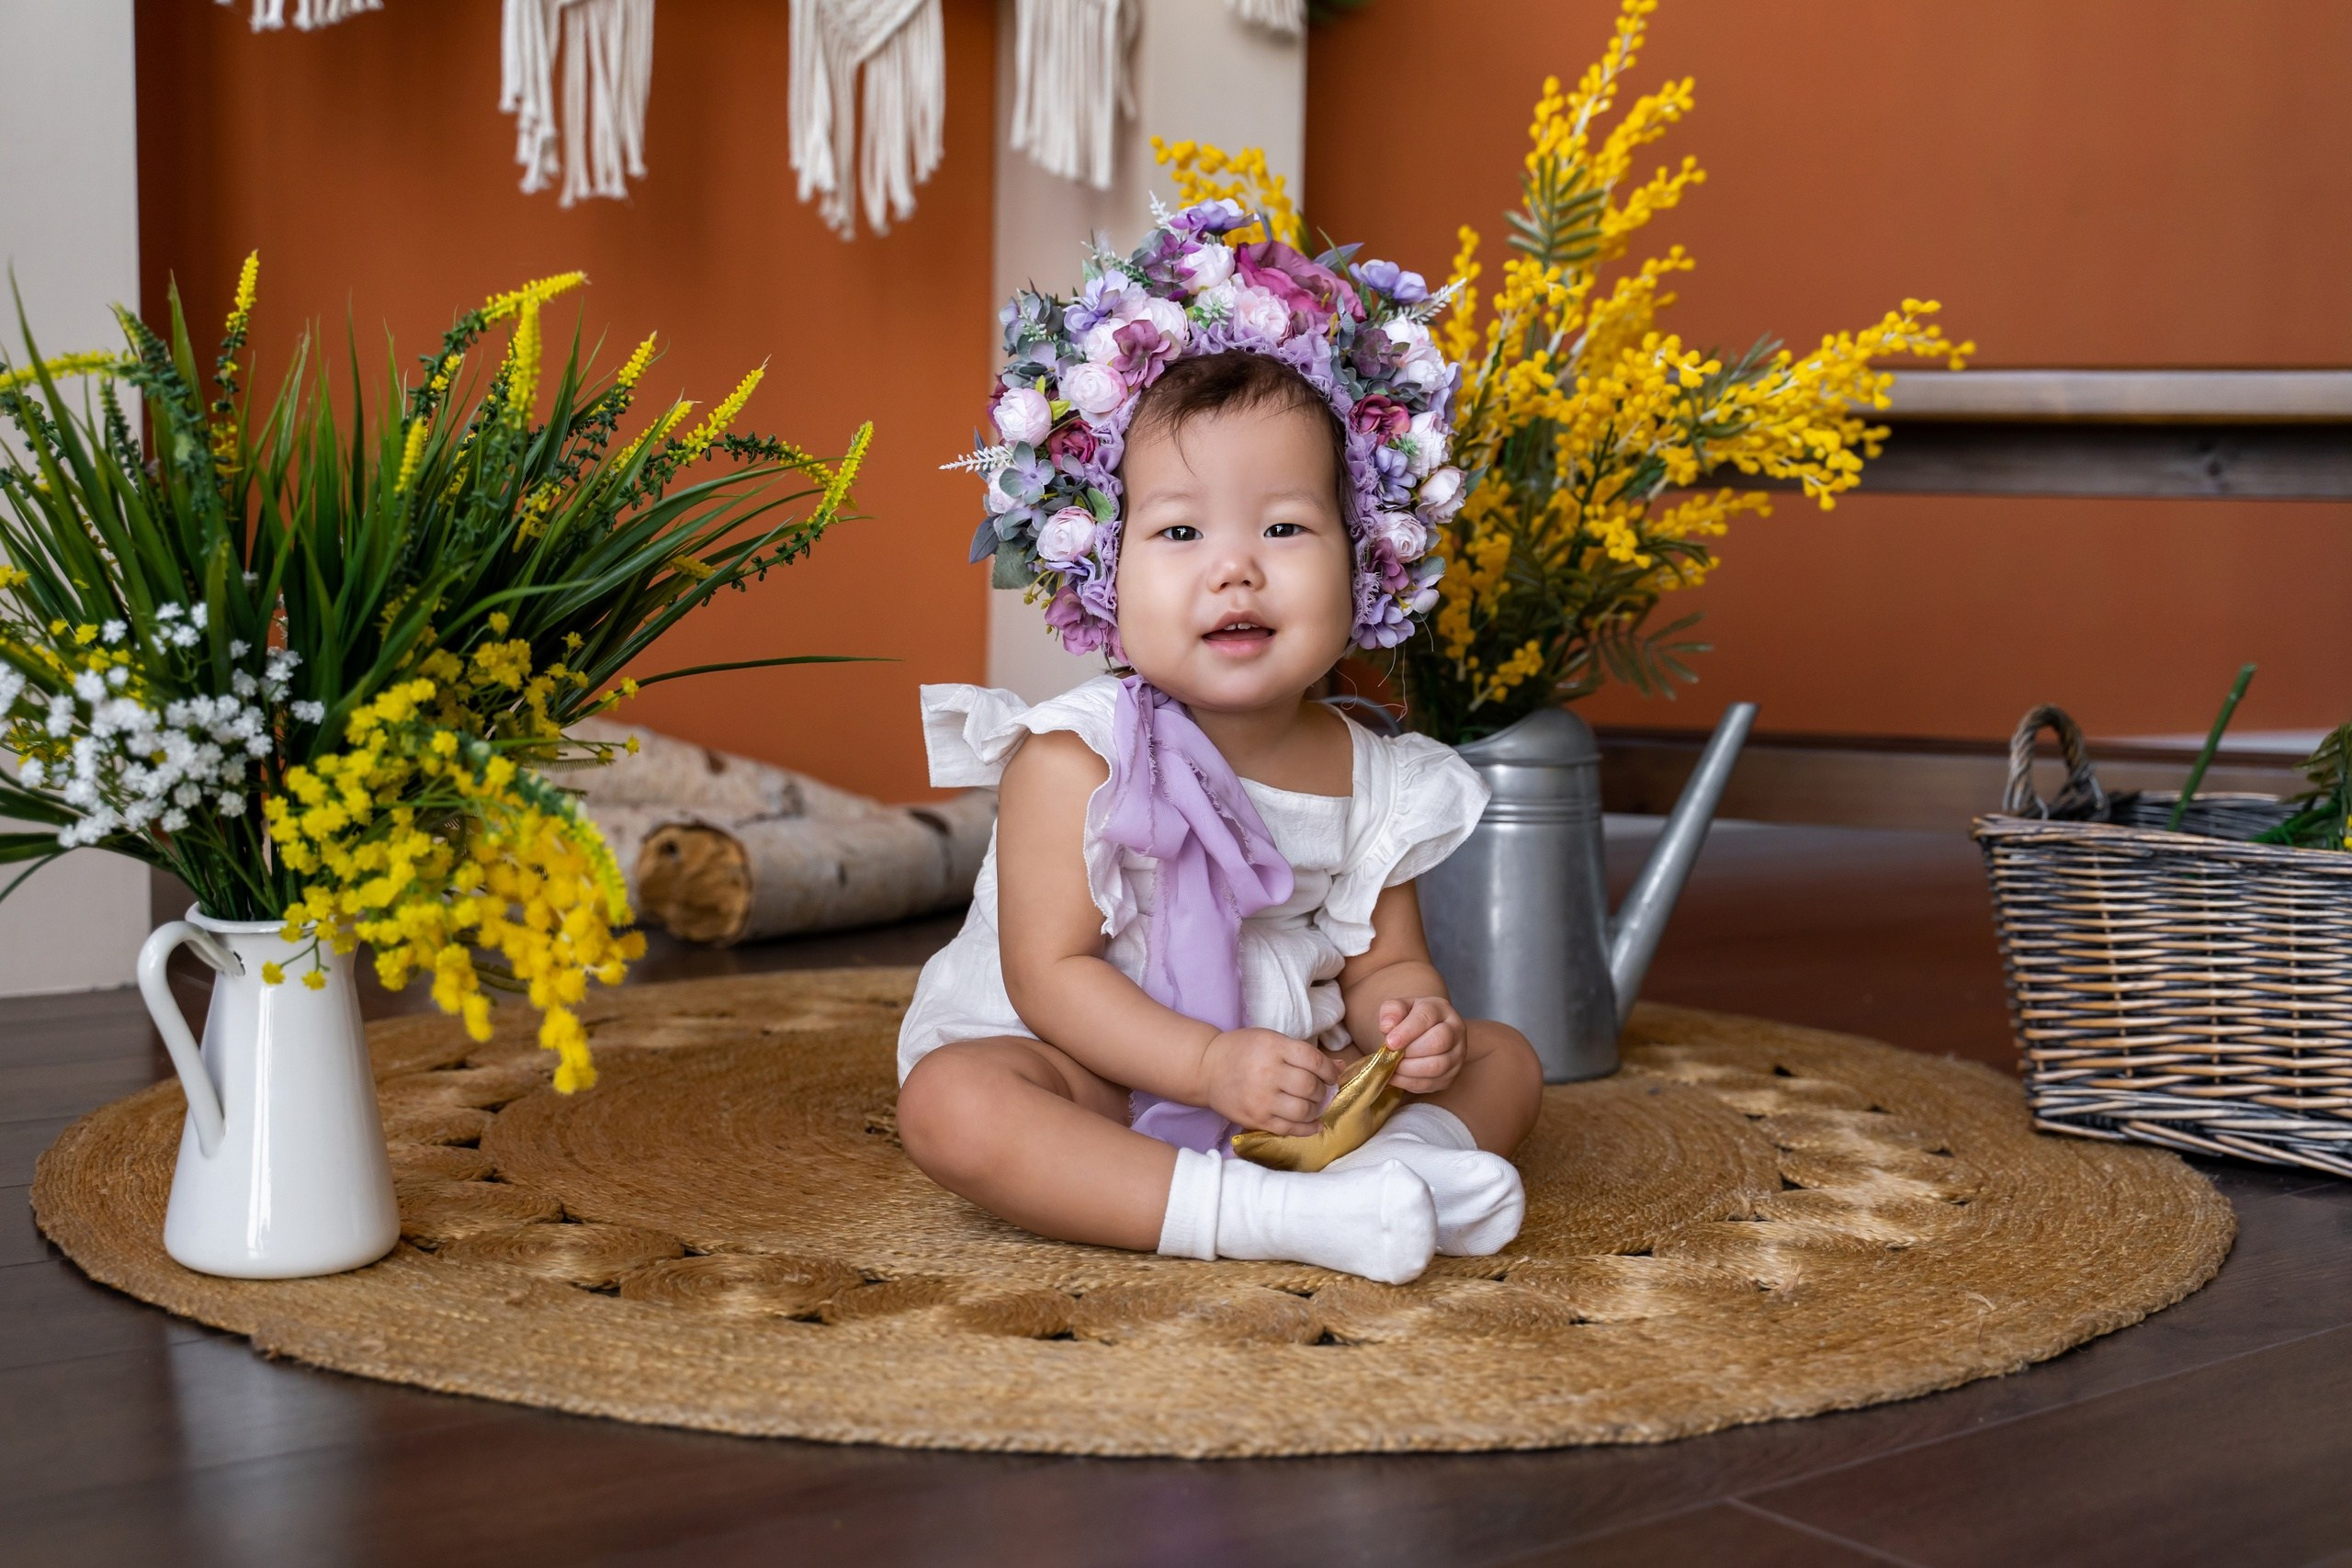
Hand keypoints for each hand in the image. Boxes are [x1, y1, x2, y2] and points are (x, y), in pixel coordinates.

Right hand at [1200, 1028, 1337, 1136]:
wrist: (1207, 1069)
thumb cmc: (1242, 1050)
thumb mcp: (1272, 1040)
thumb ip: (1304, 1053)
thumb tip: (1340, 1067)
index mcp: (1273, 1048)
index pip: (1314, 1061)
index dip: (1329, 1070)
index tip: (1331, 1075)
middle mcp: (1267, 1073)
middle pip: (1310, 1087)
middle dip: (1323, 1090)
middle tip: (1320, 1089)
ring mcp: (1261, 1099)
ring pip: (1304, 1110)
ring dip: (1317, 1109)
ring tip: (1314, 1104)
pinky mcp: (1256, 1119)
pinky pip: (1290, 1129)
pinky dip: (1307, 1128)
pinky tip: (1313, 1122)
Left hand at [1381, 996, 1466, 1094]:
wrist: (1426, 1036)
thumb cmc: (1410, 1020)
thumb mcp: (1400, 1008)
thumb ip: (1392, 1011)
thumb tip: (1387, 1026)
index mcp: (1441, 1009)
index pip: (1427, 1017)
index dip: (1407, 1031)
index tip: (1390, 1042)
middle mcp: (1455, 1031)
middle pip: (1438, 1042)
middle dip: (1410, 1051)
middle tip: (1391, 1054)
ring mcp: (1456, 1055)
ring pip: (1436, 1066)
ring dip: (1408, 1069)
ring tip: (1392, 1066)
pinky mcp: (1450, 1076)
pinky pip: (1430, 1083)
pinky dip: (1408, 1082)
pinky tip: (1395, 1076)